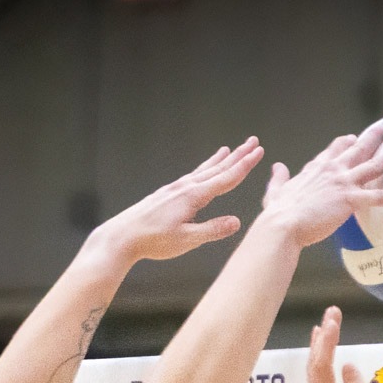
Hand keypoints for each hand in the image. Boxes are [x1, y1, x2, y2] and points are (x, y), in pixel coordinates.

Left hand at [95, 140, 263, 263]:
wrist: (123, 236)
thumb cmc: (154, 241)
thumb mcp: (186, 240)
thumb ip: (212, 230)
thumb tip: (237, 221)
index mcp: (193, 196)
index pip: (225, 179)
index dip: (244, 166)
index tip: (258, 152)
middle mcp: (185, 187)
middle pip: (217, 168)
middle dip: (237, 156)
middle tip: (253, 141)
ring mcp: (175, 188)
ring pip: (203, 170)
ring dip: (220, 160)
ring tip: (229, 150)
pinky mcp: (167, 193)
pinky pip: (191, 176)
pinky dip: (202, 170)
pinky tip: (202, 171)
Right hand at [258, 118, 382, 246]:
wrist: (283, 225)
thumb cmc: (278, 213)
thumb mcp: (276, 191)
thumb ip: (279, 178)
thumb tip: (277, 167)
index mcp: (317, 167)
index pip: (336, 148)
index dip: (347, 141)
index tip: (354, 137)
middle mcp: (333, 169)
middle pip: (360, 146)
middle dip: (377, 133)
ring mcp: (344, 182)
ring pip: (376, 163)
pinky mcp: (351, 199)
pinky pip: (380, 197)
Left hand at [304, 306, 382, 382]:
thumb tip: (347, 365)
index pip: (324, 363)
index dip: (328, 340)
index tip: (335, 319)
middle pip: (315, 360)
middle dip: (324, 334)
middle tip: (333, 311)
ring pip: (313, 365)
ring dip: (319, 342)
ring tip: (327, 321)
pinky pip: (315, 372)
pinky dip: (318, 354)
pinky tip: (320, 344)